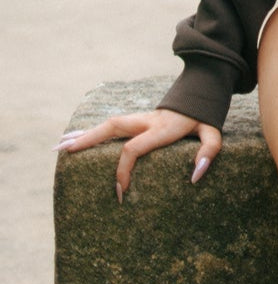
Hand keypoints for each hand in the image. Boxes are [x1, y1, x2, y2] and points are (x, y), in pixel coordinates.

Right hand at [56, 108, 220, 201]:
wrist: (202, 90)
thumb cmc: (205, 117)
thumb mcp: (213, 132)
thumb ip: (208, 151)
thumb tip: (195, 176)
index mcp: (162, 128)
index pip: (134, 149)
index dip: (123, 170)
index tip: (121, 192)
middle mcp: (147, 121)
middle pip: (113, 128)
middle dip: (88, 142)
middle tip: (65, 154)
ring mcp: (141, 118)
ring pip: (108, 124)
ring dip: (84, 135)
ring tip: (59, 147)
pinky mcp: (138, 119)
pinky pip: (112, 125)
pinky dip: (92, 131)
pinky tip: (75, 138)